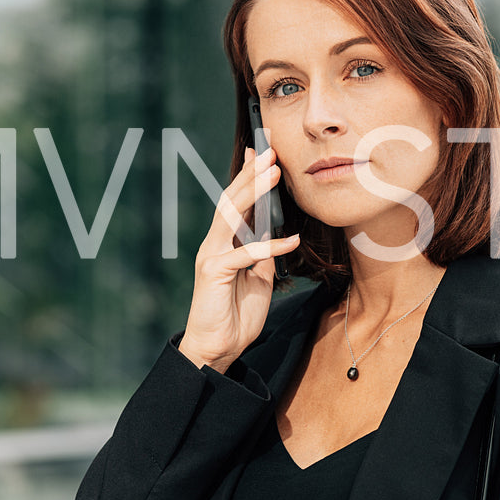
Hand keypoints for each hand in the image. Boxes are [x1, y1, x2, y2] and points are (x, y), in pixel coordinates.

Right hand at [177, 145, 300, 372]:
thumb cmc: (235, 314)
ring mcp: (211, 256)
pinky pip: (242, 255)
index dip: (248, 177)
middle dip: (250, 175)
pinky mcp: (213, 274)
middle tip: (269, 151)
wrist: (216, 348)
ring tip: (272, 173)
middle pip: (231, 201)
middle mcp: (214, 244)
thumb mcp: (259, 280)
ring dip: (252, 193)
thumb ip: (264, 256)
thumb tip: (278, 234)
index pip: (236, 203)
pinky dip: (266, 247)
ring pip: (230, 217)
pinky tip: (288, 240)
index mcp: (225, 243)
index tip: (263, 153)